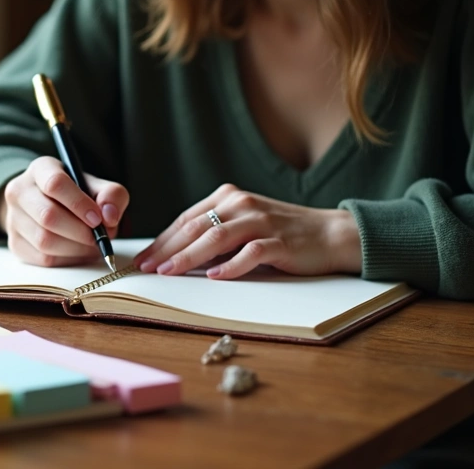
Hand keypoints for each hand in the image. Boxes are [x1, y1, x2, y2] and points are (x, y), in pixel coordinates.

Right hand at [0, 157, 128, 266]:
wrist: (48, 206)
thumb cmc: (76, 195)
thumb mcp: (96, 186)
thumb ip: (111, 195)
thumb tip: (109, 216)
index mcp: (41, 169)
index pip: (55, 184)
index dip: (79, 204)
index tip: (97, 219)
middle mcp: (20, 191)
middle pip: (48, 216)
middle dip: (80, 232)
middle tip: (98, 237)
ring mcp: (13, 218)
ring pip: (44, 241)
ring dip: (76, 248)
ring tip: (91, 245)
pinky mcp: (14, 243)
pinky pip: (42, 258)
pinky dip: (67, 259)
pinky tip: (78, 252)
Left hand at [133, 184, 361, 278]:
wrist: (330, 233)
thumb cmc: (281, 232)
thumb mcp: (243, 224)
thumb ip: (214, 233)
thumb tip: (176, 255)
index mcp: (228, 197)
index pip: (186, 219)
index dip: (162, 239)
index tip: (143, 258)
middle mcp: (241, 203)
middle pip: (195, 227)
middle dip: (167, 249)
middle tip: (147, 267)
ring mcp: (261, 221)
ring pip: (216, 237)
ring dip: (189, 257)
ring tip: (169, 272)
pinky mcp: (279, 241)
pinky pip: (250, 253)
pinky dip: (230, 266)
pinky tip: (214, 277)